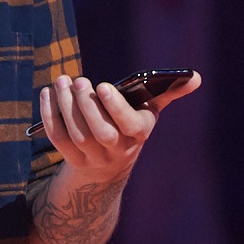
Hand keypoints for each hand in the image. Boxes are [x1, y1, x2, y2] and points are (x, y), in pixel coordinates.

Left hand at [34, 71, 200, 183]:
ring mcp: (93, 158)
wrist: (108, 166)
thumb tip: (196, 77)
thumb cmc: (129, 125)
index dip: (115, 107)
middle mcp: (117, 150)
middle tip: (78, 80)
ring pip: (77, 135)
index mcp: (138, 135)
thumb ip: (169, 92)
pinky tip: (47, 93)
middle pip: (99, 132)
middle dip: (86, 105)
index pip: (128, 126)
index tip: (103, 86)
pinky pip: (58, 139)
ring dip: (66, 106)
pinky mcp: (73, 159)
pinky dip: (49, 116)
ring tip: (62, 81)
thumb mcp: (149, 111)